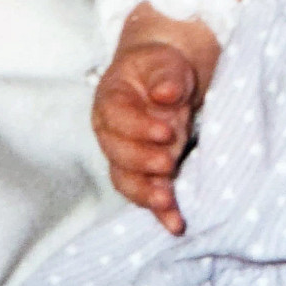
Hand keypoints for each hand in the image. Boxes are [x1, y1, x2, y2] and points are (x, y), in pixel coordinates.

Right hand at [94, 41, 200, 234]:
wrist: (164, 81)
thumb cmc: (160, 69)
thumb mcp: (165, 62)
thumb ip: (165, 76)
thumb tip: (165, 93)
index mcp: (110, 100)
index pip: (116, 116)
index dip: (138, 127)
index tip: (167, 131)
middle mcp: (111, 133)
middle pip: (117, 153)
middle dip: (142, 162)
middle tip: (168, 163)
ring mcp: (126, 157)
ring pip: (126, 180)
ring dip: (146, 193)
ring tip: (167, 201)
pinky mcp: (144, 175)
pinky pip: (146, 196)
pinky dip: (160, 212)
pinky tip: (175, 224)